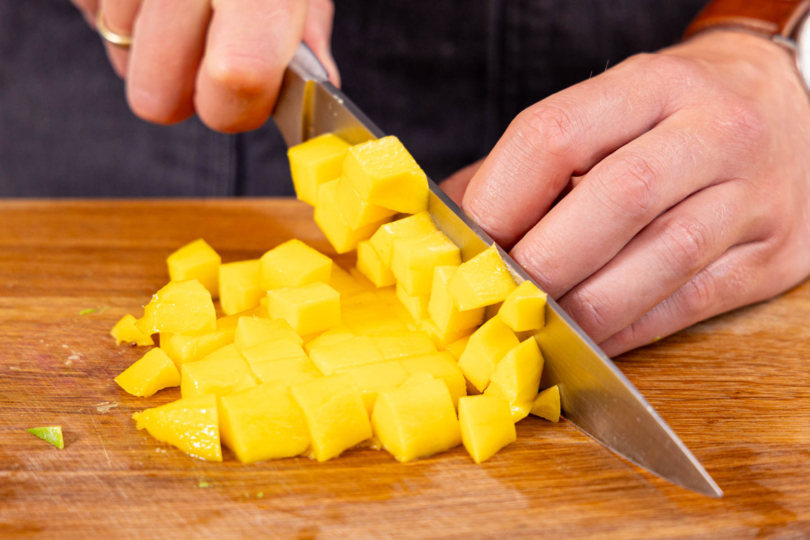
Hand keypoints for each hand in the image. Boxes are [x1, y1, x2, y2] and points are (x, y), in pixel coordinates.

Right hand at [70, 0, 338, 131]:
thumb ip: (308, 24)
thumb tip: (321, 84)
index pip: (239, 77)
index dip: (238, 106)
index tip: (246, 96)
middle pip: (155, 96)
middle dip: (183, 91)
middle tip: (207, 52)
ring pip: (120, 54)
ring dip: (150, 40)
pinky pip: (91, 12)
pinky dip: (120, 4)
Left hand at [443, 31, 809, 356]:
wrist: (787, 109)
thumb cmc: (671, 118)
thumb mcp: (607, 110)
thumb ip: (532, 166)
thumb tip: (452, 230)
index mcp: (650, 85)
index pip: (554, 136)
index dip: (499, 200)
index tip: (469, 248)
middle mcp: (711, 132)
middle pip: (617, 199)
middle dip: (545, 262)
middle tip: (500, 298)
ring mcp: (751, 194)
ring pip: (661, 259)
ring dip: (585, 308)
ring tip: (537, 327)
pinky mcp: (771, 255)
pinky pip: (689, 303)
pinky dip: (628, 329)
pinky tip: (588, 341)